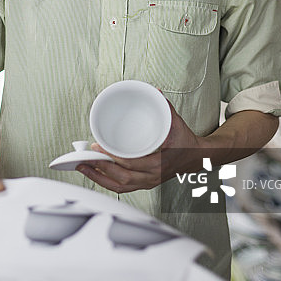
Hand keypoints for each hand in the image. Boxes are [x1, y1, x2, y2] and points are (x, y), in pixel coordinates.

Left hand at [77, 100, 202, 193]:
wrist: (197, 157)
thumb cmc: (185, 141)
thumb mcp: (177, 122)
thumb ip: (165, 107)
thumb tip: (155, 92)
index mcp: (160, 162)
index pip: (133, 163)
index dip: (114, 157)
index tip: (99, 147)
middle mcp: (153, 175)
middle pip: (122, 177)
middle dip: (100, 168)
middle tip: (85, 158)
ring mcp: (149, 182)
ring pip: (120, 186)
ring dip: (99, 178)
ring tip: (83, 168)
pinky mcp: (145, 184)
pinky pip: (123, 188)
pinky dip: (107, 183)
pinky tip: (95, 175)